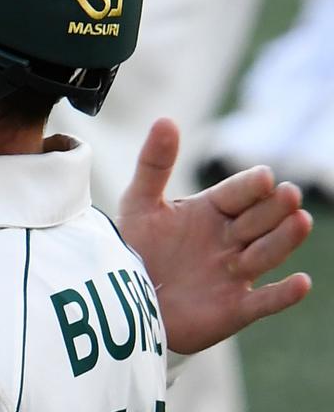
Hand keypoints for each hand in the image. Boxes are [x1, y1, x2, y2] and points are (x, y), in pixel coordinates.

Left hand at [116, 117, 313, 353]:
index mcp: (209, 211)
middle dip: (273, 208)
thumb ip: (153, 164)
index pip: (236, 194)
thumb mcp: (139, 204)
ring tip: (300, 220)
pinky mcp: (235, 308)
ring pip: (266, 254)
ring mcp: (234, 273)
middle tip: (287, 194)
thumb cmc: (136, 249)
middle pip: (257, 220)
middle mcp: (228, 239)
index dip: (249, 186)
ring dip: (284, 239)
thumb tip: (166, 120)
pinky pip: (264, 301)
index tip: (263, 176)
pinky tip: (300, 283)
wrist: (126, 301)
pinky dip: (283, 294)